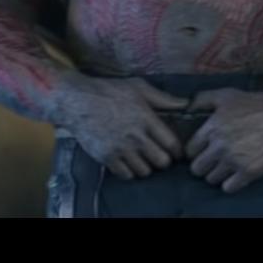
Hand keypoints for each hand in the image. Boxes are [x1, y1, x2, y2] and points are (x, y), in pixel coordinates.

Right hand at [57, 76, 189, 179]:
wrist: (76, 101)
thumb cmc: (108, 91)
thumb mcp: (138, 87)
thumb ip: (163, 98)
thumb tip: (186, 103)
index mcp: (147, 119)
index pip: (172, 144)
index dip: (178, 151)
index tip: (177, 151)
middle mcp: (135, 137)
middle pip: (161, 161)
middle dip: (164, 160)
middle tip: (161, 156)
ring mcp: (120, 149)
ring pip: (144, 171)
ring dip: (147, 167)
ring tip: (145, 160)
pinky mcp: (105, 157)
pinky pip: (125, 175)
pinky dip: (130, 172)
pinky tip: (129, 163)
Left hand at [185, 88, 262, 192]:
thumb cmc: (256, 104)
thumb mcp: (227, 95)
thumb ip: (202, 99)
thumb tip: (186, 106)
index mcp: (212, 128)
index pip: (190, 151)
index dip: (197, 151)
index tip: (206, 149)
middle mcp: (220, 145)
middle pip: (197, 168)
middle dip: (205, 164)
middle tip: (216, 159)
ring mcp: (234, 160)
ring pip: (211, 179)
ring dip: (218, 174)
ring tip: (228, 165)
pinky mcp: (249, 171)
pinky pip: (228, 187)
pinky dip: (231, 183)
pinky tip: (237, 173)